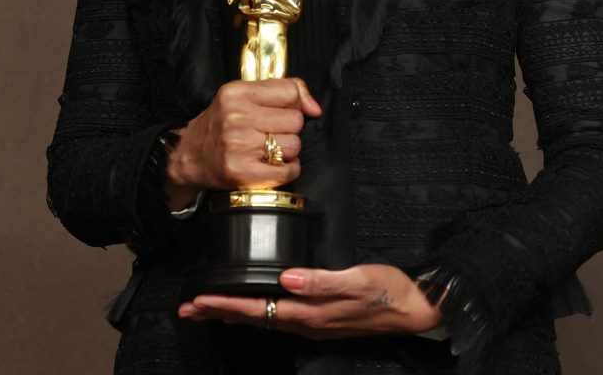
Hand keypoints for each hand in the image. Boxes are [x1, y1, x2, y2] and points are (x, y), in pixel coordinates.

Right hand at [163, 77, 321, 207]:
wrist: (191, 156)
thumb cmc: (222, 124)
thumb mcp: (243, 95)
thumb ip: (283, 90)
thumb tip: (314, 108)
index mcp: (237, 93)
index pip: (289, 91)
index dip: (293, 103)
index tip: (283, 111)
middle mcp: (236, 117)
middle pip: (295, 120)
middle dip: (288, 128)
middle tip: (270, 133)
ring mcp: (239, 146)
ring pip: (294, 145)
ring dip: (287, 150)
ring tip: (268, 149)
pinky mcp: (242, 172)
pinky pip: (288, 170)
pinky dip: (287, 170)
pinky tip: (272, 165)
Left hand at [178, 264, 442, 338]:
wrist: (415, 308)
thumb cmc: (388, 291)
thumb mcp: (357, 280)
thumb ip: (321, 281)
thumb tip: (286, 279)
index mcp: (310, 312)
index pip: (258, 309)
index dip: (227, 304)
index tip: (198, 300)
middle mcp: (307, 321)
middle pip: (254, 318)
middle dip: (219, 312)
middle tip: (188, 308)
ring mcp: (313, 323)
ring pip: (264, 319)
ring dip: (234, 313)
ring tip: (209, 309)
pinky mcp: (321, 318)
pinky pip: (279, 317)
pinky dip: (258, 312)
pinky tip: (254, 308)